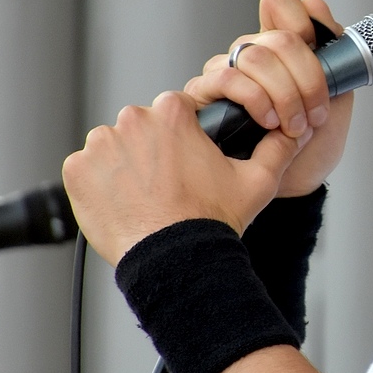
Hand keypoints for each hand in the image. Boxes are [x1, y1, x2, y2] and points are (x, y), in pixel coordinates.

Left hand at [62, 90, 303, 265]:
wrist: (176, 261)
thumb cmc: (213, 221)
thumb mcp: (258, 181)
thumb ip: (278, 147)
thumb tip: (296, 131)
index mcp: (173, 112)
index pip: (175, 111)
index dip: (184, 137)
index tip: (187, 162)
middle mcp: (132, 119)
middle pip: (142, 127)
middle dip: (153, 150)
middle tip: (170, 184)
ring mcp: (100, 146)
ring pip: (114, 147)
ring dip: (126, 165)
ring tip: (147, 196)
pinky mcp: (77, 171)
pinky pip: (88, 170)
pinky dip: (101, 185)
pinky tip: (124, 204)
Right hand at [186, 0, 353, 197]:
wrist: (295, 182)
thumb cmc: (313, 140)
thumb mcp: (338, 94)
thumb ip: (332, 51)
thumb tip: (316, 8)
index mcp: (283, 45)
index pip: (281, 3)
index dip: (303, 20)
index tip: (320, 52)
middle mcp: (252, 52)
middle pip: (277, 37)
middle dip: (307, 79)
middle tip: (316, 115)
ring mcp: (227, 70)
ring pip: (254, 56)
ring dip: (284, 94)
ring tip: (293, 126)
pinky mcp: (204, 93)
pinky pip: (227, 78)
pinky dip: (255, 99)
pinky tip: (267, 122)